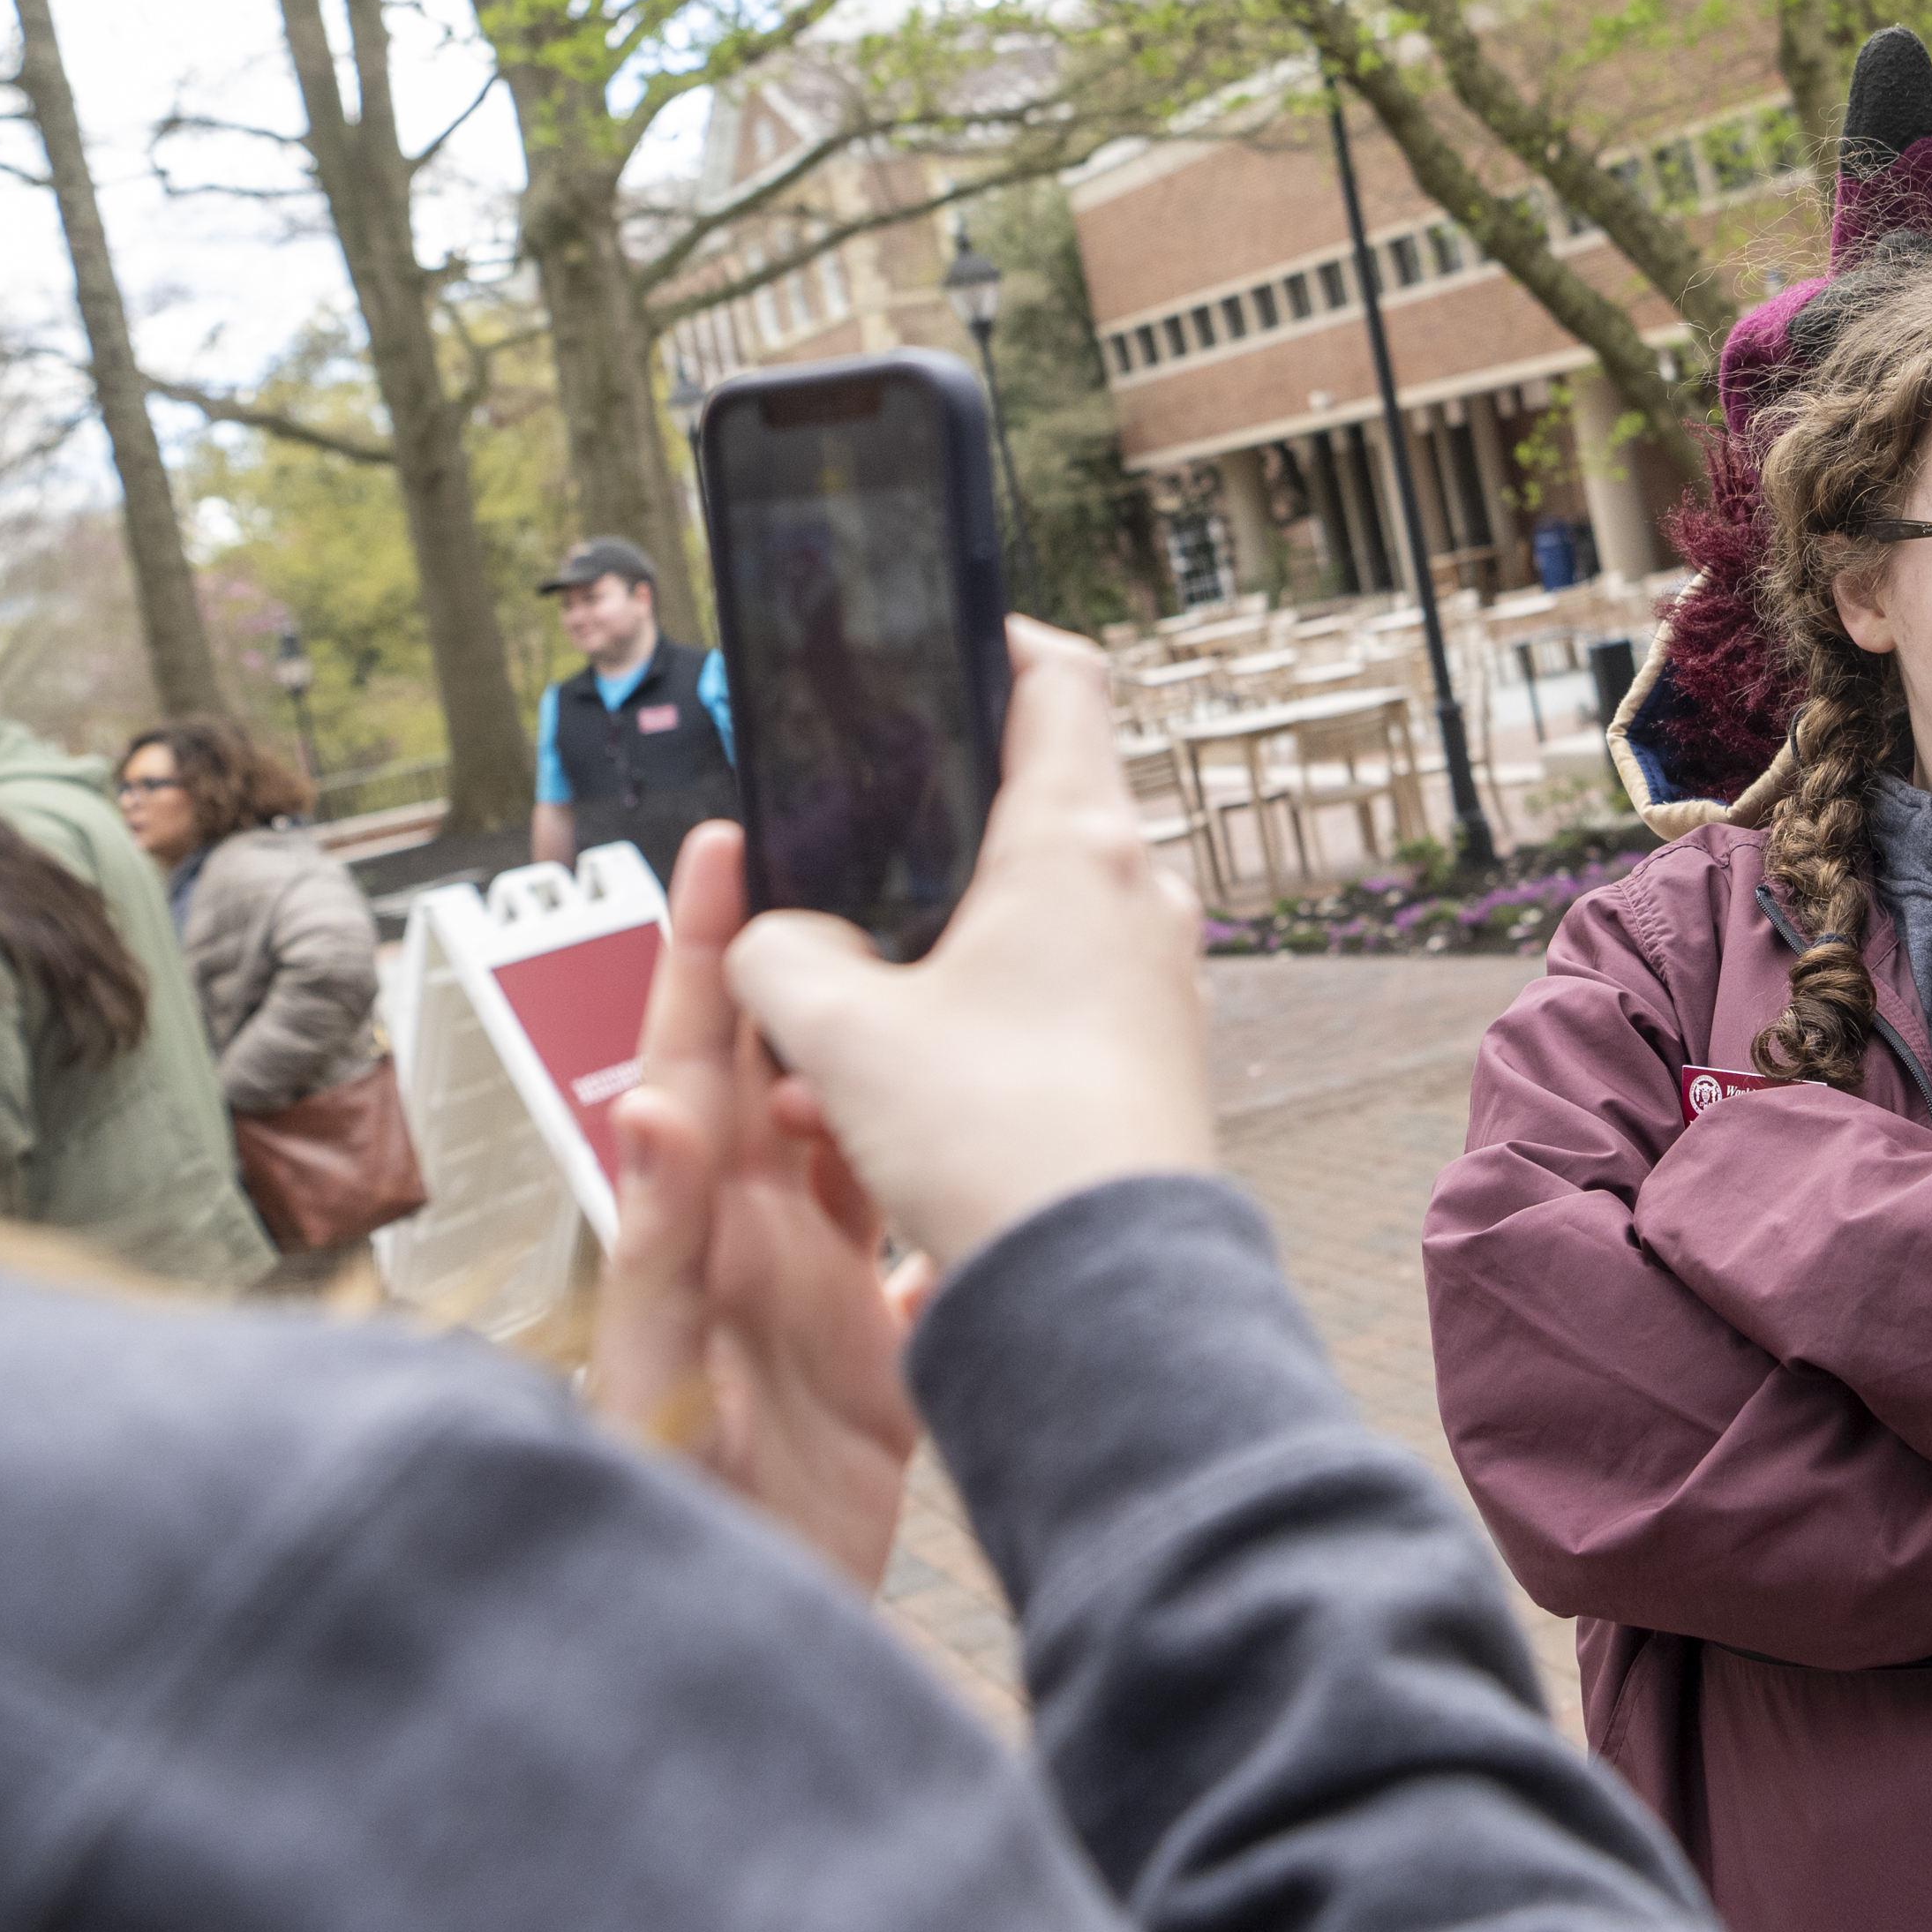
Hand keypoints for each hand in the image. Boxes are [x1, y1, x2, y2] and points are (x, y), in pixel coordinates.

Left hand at [595, 823, 923, 1585]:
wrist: (716, 1657)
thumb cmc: (663, 1521)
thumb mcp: (657, 1377)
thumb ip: (659, 1244)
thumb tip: (651, 1101)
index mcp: (694, 1225)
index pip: (696, 1057)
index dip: (706, 950)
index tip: (726, 842)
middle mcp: (752, 1242)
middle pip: (786, 1079)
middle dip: (816, 972)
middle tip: (868, 870)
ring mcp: (816, 1297)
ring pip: (859, 1151)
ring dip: (893, 1072)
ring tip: (947, 982)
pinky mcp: (877, 1361)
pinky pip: (924, 1255)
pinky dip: (956, 1200)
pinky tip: (1006, 1160)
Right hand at [724, 623, 1216, 1272]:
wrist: (1101, 1291)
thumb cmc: (998, 1142)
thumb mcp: (837, 1032)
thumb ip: (778, 959)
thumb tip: (775, 946)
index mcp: (1076, 840)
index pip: (1058, 678)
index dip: (994, 641)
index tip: (941, 640)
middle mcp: (1138, 893)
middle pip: (1033, 806)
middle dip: (932, 832)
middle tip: (851, 856)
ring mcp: (1156, 976)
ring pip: (1033, 918)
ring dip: (941, 947)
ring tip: (848, 1018)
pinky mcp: (1152, 1053)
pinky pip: (1055, 997)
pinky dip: (978, 1014)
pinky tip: (900, 1086)